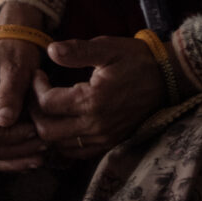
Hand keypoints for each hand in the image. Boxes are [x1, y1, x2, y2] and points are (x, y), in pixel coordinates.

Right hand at [0, 38, 47, 171]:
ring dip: (15, 160)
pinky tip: (32, 157)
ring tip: (42, 155)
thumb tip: (4, 120)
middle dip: (17, 151)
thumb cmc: (16, 53)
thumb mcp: (17, 67)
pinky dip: (11, 159)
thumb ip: (10, 92)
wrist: (11, 45)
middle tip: (45, 144)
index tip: (36, 130)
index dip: (13, 138)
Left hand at [30, 36, 166, 158]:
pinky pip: (75, 153)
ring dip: (46, 129)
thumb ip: (77, 50)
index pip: (47, 104)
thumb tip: (50, 50)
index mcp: (92, 101)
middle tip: (36, 92)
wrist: (167, 78)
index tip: (38, 73)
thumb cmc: (135, 59)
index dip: (35, 88)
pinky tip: (62, 122)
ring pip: (59, 146)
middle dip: (34, 112)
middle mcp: (95, 126)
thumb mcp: (107, 48)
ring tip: (46, 107)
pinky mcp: (109, 144)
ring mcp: (103, 139)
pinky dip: (62, 141)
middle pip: (47, 131)